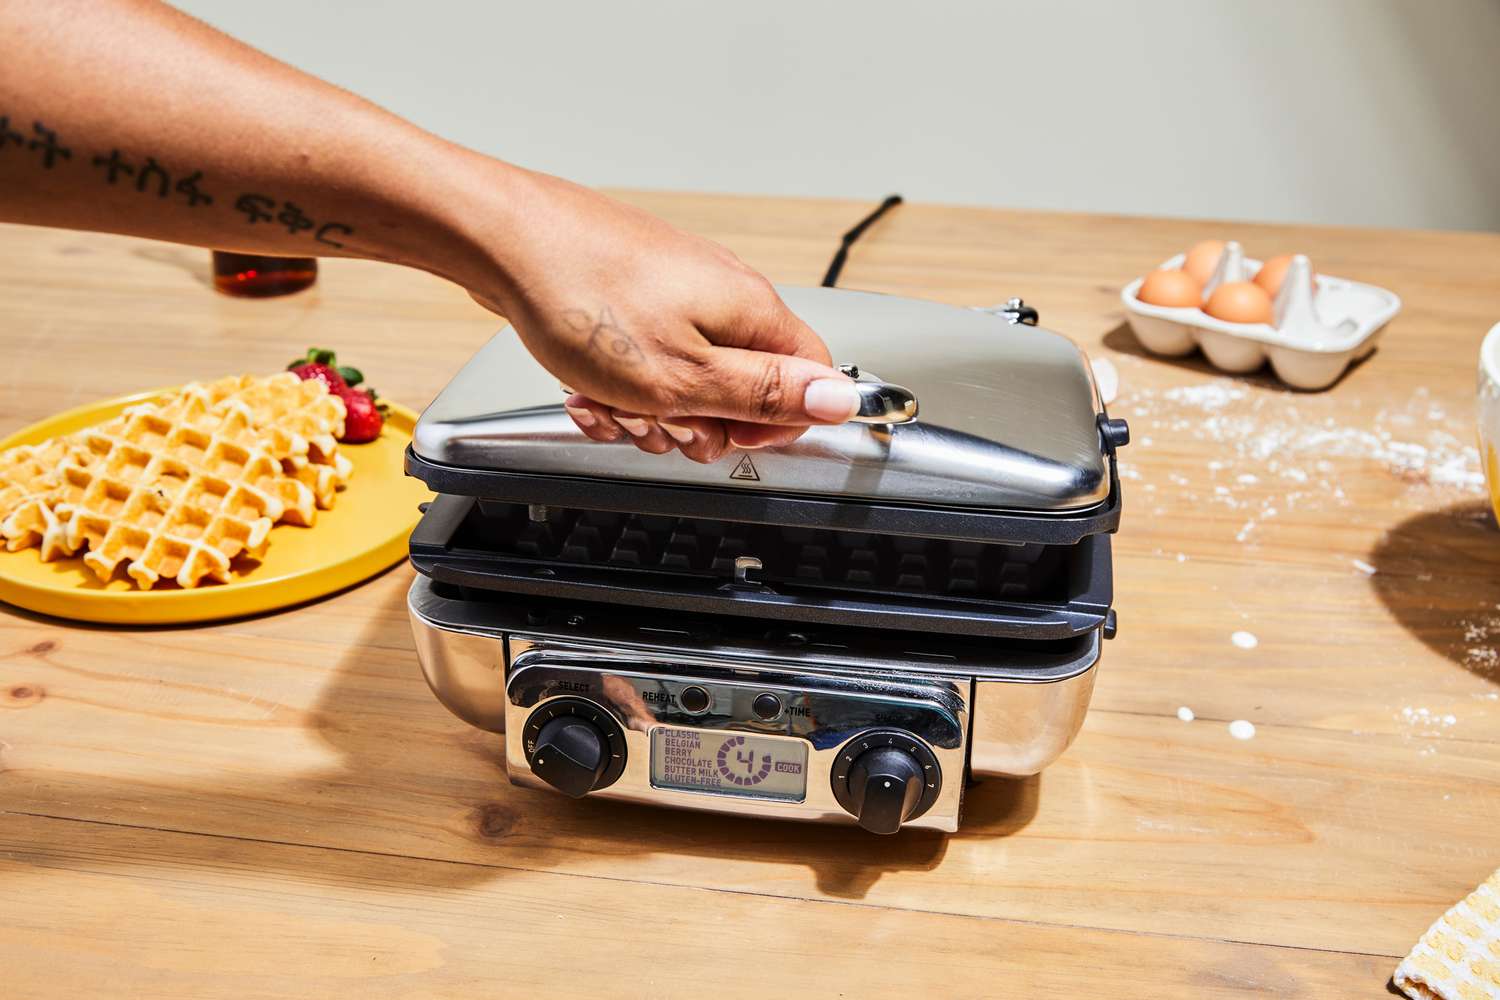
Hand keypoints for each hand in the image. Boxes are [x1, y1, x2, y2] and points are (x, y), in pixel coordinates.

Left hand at [462, 169, 861, 462]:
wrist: (502, 240)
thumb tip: (841, 402)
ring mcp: (677, 294)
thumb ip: (766, 394)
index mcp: (751, 311)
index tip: (723, 436)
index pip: (810, 381)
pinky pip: (646, 364)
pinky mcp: (636, 297)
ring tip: (606, 399)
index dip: (772, 425)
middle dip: (694, 423)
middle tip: (655, 419)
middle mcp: (723, 295)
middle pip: (743, 391)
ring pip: (686, 384)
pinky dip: (617, 387)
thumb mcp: (683, 376)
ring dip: (645, 411)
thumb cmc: (582, 298)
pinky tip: (586, 385)